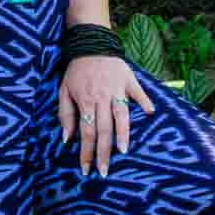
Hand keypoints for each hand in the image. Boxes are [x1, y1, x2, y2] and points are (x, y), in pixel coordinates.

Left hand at [58, 54, 154, 177]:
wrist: (90, 43)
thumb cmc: (76, 71)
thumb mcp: (64, 91)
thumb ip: (65, 115)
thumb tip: (66, 139)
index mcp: (85, 100)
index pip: (86, 132)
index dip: (86, 152)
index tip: (87, 169)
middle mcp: (101, 97)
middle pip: (104, 129)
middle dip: (103, 152)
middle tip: (104, 171)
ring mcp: (116, 88)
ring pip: (121, 114)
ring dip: (123, 134)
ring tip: (124, 152)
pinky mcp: (129, 80)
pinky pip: (138, 92)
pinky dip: (144, 102)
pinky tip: (150, 113)